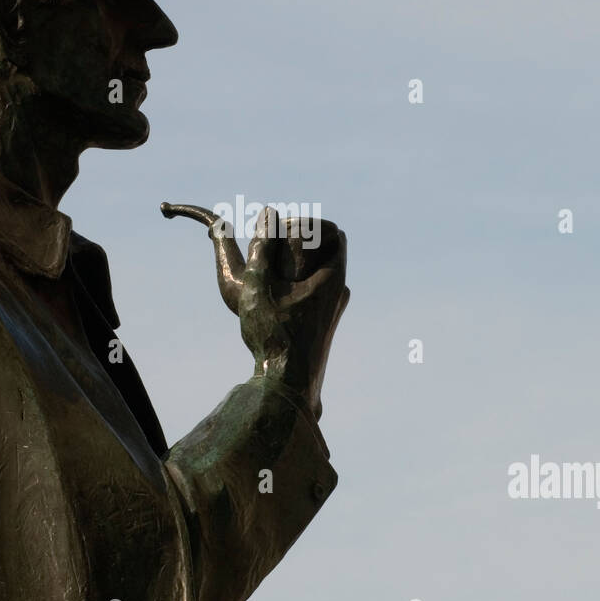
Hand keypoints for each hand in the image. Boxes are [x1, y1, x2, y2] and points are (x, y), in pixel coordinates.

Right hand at [237, 207, 349, 420]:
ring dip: (295, 268)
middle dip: (299, 245)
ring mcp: (333, 311)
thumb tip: (267, 212)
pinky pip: (313, 294)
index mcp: (333, 278)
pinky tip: (271, 300)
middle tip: (271, 252)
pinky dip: (295, 287)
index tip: (285, 232)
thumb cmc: (274, 337)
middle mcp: (340, 293)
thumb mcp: (259, 285)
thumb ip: (262, 247)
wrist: (288, 388)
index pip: (335, 233)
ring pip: (318, 275)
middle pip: (327, 252)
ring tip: (266, 278)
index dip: (311, 224)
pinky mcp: (324, 326)